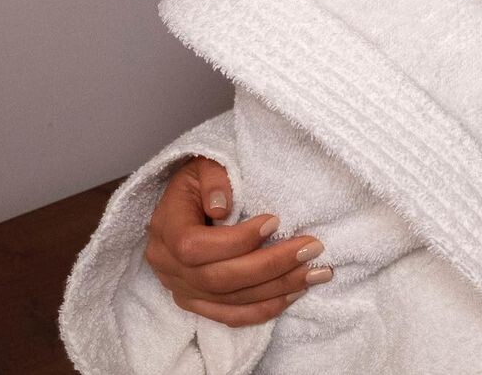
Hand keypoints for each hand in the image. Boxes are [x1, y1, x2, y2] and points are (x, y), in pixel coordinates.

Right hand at [144, 155, 331, 327]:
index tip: (275, 222)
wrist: (185, 200)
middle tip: (312, 248)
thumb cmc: (199, 179)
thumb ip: (213, 178)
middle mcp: (169, 267)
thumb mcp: (203, 164)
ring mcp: (182, 290)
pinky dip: (264, 309)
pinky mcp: (197, 304)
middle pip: (219, 279)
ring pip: (230, 301)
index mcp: (166, 229)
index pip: (196, 247)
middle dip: (271, 266)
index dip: (237, 240)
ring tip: (315, 273)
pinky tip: (294, 294)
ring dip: (277, 289)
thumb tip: (223, 208)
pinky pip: (231, 316)